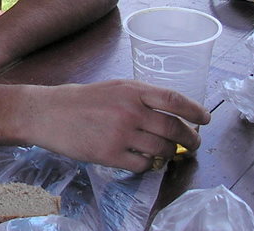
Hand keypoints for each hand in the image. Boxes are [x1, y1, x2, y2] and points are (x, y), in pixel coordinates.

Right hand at [27, 79, 209, 172]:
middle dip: (189, 139)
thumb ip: (140, 98)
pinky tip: (145, 161)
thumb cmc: (80, 100)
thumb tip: (169, 114)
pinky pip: (144, 165)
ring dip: (170, 154)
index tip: (206, 119)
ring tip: (169, 153)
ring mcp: (122, 133)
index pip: (174, 99)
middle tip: (192, 144)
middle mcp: (130, 110)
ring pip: (162, 149)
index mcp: (132, 90)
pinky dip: (150, 165)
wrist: (48, 113)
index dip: (195, 110)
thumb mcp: (113, 89)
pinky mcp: (111, 154)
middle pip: (173, 128)